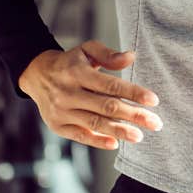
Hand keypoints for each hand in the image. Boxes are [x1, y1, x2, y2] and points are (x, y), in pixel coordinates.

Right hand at [18, 40, 162, 149]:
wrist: (37, 75)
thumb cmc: (69, 63)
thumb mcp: (86, 50)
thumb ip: (108, 54)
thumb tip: (130, 57)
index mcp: (77, 73)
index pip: (111, 85)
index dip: (133, 93)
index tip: (153, 100)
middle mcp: (68, 93)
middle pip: (106, 107)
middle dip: (133, 115)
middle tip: (155, 122)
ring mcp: (62, 111)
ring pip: (95, 123)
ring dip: (120, 131)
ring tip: (139, 136)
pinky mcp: (58, 126)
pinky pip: (80, 136)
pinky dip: (98, 141)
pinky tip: (115, 143)